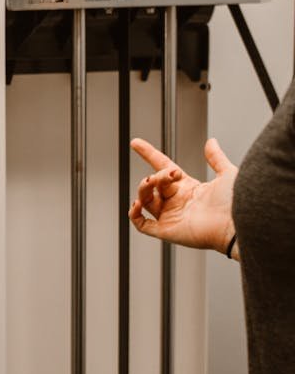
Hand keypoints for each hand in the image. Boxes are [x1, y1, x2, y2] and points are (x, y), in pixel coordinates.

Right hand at [129, 137, 237, 253]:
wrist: (239, 223)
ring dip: (144, 188)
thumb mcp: (227, 173)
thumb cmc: (237, 203)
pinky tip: (137, 203)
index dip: (149, 155)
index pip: (163, 169)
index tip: (137, 144)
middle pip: (154, 183)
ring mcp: (172, 216)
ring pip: (145, 200)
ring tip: (151, 182)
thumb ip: (216, 158)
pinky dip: (134, 214)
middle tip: (168, 175)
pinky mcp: (167, 230)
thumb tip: (211, 142)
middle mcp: (178, 201)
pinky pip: (142, 224)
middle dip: (156, 175)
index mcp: (189, 188)